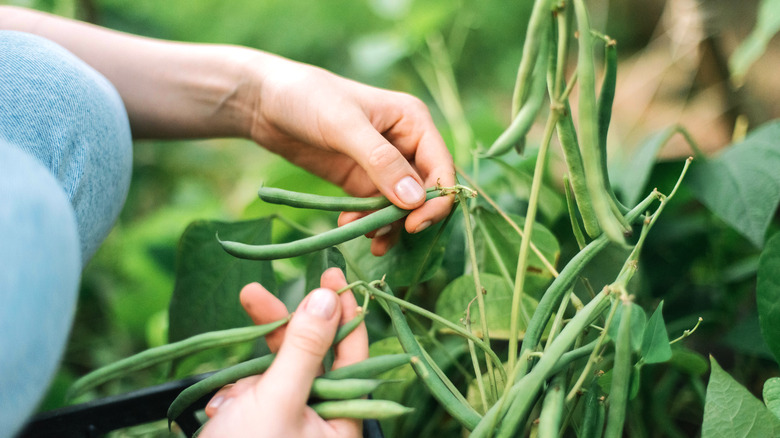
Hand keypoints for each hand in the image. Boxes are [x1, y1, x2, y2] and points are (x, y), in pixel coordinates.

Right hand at [200, 268, 367, 437]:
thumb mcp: (279, 399)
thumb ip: (304, 349)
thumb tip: (327, 298)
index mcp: (343, 417)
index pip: (352, 352)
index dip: (344, 311)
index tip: (331, 275)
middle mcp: (321, 418)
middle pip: (309, 355)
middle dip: (278, 329)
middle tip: (253, 294)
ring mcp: (289, 419)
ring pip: (274, 372)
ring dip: (247, 377)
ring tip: (228, 401)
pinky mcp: (258, 423)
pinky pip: (251, 392)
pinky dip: (234, 396)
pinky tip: (219, 414)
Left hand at [245, 54, 455, 254]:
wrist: (265, 102)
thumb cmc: (307, 98)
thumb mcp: (344, 126)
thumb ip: (381, 162)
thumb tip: (414, 200)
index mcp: (413, 122)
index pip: (441, 167)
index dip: (436, 198)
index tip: (415, 224)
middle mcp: (405, 144)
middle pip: (425, 191)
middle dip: (409, 217)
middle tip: (384, 236)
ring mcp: (383, 165)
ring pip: (401, 206)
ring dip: (387, 225)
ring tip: (365, 237)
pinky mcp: (361, 181)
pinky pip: (376, 209)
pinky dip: (369, 223)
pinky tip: (349, 227)